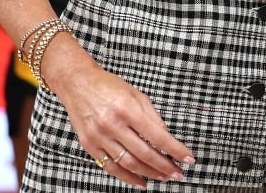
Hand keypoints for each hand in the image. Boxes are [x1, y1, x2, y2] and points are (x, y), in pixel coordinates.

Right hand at [65, 65, 193, 184]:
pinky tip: (141, 183)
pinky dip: (128, 178)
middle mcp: (112, 124)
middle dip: (164, 166)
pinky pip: (111, 167)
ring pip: (129, 163)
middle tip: (178, 174)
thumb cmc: (108, 86)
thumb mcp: (135, 94)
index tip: (188, 158)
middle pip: (144, 153)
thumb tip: (166, 136)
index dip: (175, 149)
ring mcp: (99, 137)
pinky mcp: (90, 145)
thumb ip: (152, 116)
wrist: (77, 83)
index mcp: (127, 108)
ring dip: (149, 174)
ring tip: (164, 177)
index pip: (157, 135)